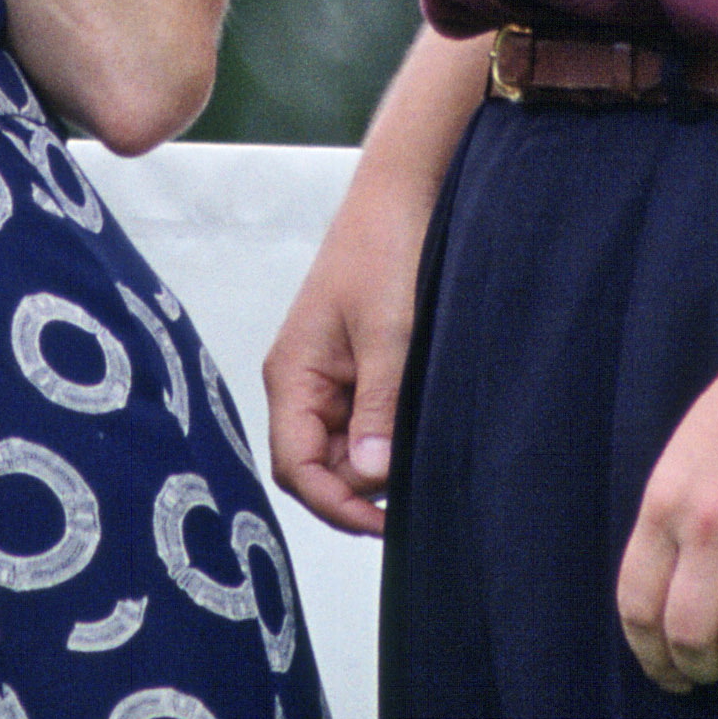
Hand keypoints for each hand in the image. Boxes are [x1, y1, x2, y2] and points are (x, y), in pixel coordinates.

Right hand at [265, 187, 422, 540]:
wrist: (399, 194)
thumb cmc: (383, 251)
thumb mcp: (389, 335)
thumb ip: (380, 408)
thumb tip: (373, 476)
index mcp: (292, 377)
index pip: (296, 468)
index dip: (337, 504)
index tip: (387, 524)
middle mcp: (300, 383)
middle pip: (320, 466)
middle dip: (363, 484)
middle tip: (419, 479)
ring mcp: (326, 377)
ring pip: (347, 447)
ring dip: (382, 457)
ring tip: (425, 443)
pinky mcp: (354, 367)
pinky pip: (366, 420)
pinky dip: (391, 432)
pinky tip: (421, 422)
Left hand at [614, 342, 717, 690]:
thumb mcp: (682, 455)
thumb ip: (671, 518)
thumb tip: (668, 585)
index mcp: (666, 505)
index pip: (638, 604)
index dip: (649, 654)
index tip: (667, 674)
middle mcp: (711, 527)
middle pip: (689, 632)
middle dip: (698, 667)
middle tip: (714, 672)